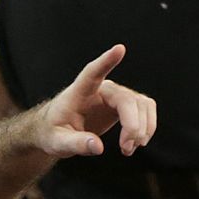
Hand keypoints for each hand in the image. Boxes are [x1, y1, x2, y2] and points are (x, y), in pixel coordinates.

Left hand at [35, 45, 157, 159]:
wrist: (57, 131)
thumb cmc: (53, 132)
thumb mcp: (58, 142)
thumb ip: (76, 143)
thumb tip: (98, 147)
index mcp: (80, 92)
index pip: (93, 72)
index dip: (106, 61)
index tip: (119, 49)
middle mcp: (102, 88)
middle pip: (127, 100)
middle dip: (133, 126)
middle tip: (126, 149)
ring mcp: (116, 95)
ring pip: (142, 104)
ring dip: (142, 128)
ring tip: (128, 149)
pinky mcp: (125, 104)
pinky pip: (145, 110)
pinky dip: (145, 128)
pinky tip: (134, 144)